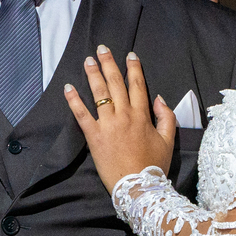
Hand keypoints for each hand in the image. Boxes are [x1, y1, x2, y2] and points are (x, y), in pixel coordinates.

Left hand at [63, 46, 175, 192]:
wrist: (138, 187)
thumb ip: (167, 117)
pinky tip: (68, 87)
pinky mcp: (93, 136)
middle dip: (109, 64)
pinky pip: (81, 114)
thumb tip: (159, 98)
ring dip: (92, 75)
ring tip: (88, 60)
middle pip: (116, 84)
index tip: (130, 55)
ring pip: (99, 94)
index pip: (137, 85)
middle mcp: (124, 115)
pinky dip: (74, 100)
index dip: (133, 68)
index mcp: (142, 116)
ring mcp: (107, 124)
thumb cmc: (153, 165)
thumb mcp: (168, 141)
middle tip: (102, 48)